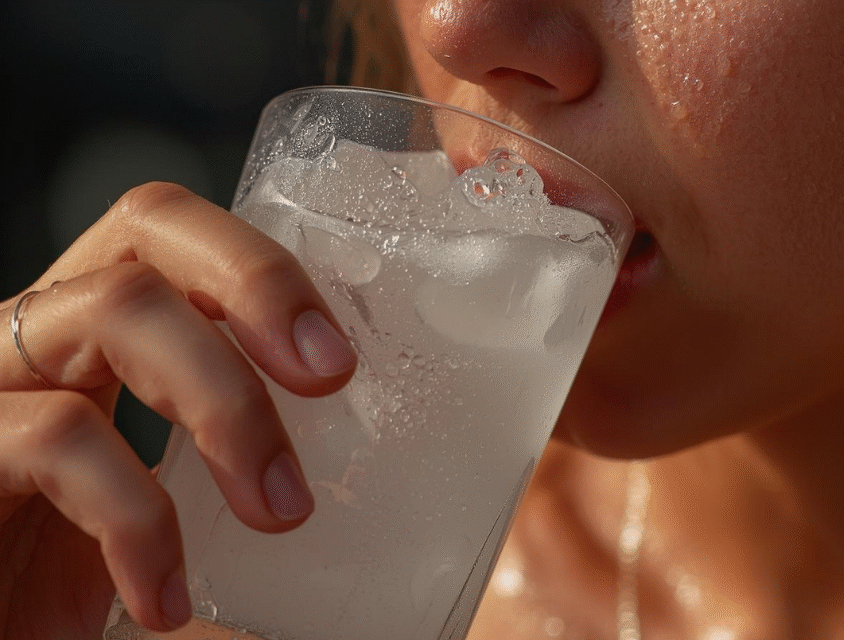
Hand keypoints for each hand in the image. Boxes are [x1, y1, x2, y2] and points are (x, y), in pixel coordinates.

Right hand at [0, 183, 356, 638]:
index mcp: (101, 340)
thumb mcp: (171, 512)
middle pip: (149, 230)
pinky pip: (57, 438)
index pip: (181, 241)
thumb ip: (243, 486)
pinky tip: (163, 597)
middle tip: (330, 377)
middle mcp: (41, 338)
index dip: (266, 269)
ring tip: (279, 508)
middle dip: (258, 286)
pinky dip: (135, 518)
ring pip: (116, 308)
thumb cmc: (69, 585)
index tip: (337, 354)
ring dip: (225, 403)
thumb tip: (368, 514)